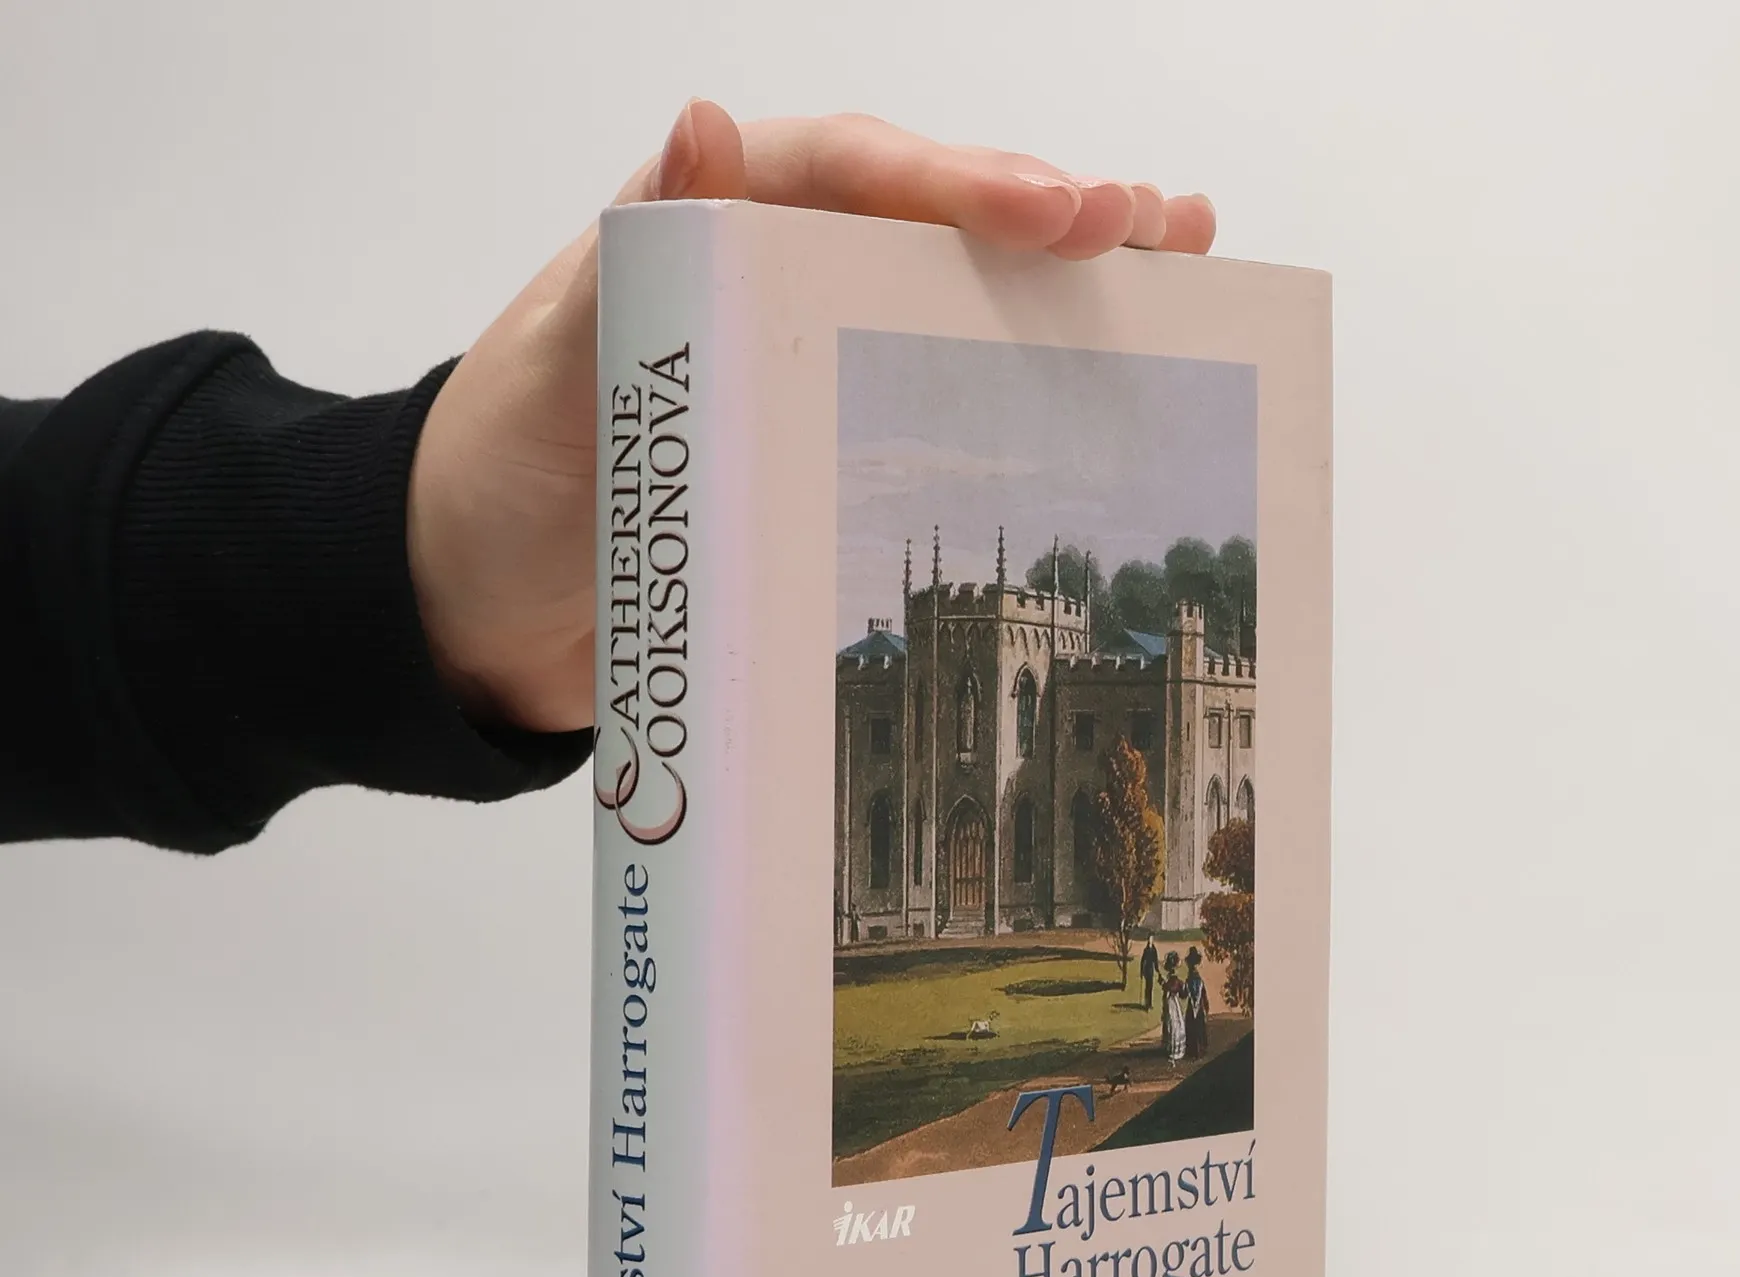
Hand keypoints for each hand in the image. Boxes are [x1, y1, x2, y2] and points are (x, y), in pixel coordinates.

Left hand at [407, 101, 1216, 733]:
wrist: (479, 601)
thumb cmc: (504, 473)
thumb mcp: (554, 363)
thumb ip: (638, 254)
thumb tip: (710, 127)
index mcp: (713, 225)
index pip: (851, 173)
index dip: (959, 183)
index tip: (1056, 213)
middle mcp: (779, 277)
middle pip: (931, 221)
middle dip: (1049, 216)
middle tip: (1153, 225)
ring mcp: (812, 363)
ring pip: (952, 300)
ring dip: (1063, 285)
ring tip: (1175, 263)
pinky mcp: (826, 448)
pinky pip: (933, 402)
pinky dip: (1018, 385)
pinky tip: (1098, 382)